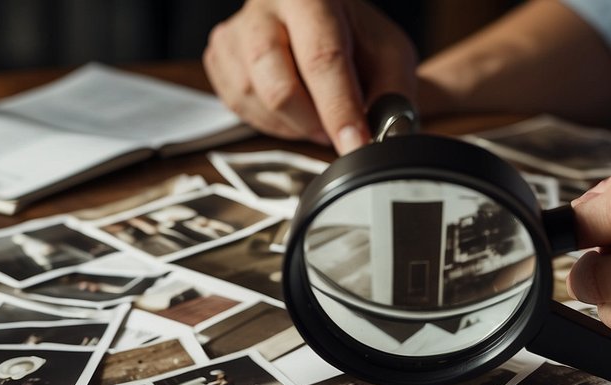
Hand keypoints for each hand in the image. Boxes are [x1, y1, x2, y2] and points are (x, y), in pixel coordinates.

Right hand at [204, 0, 416, 153]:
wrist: (322, 18)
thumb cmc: (354, 34)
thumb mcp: (389, 55)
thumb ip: (392, 95)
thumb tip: (383, 138)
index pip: (322, 59)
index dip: (339, 110)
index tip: (354, 145)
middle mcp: (265, 7)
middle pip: (277, 86)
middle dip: (311, 123)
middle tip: (333, 132)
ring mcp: (235, 31)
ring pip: (254, 101)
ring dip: (291, 125)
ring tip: (315, 115)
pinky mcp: (219, 54)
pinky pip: (237, 106)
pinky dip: (269, 121)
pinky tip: (290, 109)